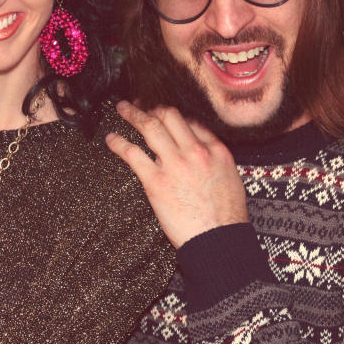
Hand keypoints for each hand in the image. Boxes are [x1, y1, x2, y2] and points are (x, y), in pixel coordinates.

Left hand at [105, 101, 247, 248]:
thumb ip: (215, 161)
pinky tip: (112, 139)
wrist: (218, 241)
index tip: (163, 112)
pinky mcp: (156, 181)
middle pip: (169, 116)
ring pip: (149, 127)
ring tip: (122, 108)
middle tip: (140, 103)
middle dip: (151, 106)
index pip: (191, 121)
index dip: (173, 113)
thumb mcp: (231, 179)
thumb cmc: (226, 219)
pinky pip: (133, 154)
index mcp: (216, 151)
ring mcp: (174, 164)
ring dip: (132, 114)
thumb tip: (202, 153)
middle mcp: (195, 152)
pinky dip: (119, 143)